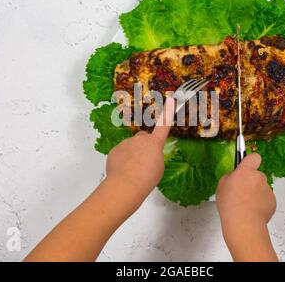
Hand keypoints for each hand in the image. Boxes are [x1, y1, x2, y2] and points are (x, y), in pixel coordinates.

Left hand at [24, 98, 174, 261]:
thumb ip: (154, 156)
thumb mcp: (159, 167)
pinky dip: (122, 160)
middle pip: (144, 138)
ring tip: (133, 171)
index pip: (163, 125)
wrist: (126, 184)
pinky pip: (120, 153)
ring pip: (131, 147)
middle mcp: (140, 139)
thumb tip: (146, 155)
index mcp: (154, 143)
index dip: (167, 113)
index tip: (170, 99)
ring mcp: (126, 143)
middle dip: (144, 146)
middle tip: (145, 162)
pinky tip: (123, 171)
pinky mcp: (114, 150)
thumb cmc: (147, 178)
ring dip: (132, 155)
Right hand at [216, 153, 277, 261]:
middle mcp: (259, 177)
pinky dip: (260, 204)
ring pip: (261, 188)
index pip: (254, 157)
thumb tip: (234, 177)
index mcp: (246, 171)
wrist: (244, 224)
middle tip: (241, 192)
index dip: (250, 160)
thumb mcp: (221, 186)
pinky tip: (252, 211)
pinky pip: (266, 199)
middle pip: (257, 175)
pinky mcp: (272, 201)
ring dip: (255, 193)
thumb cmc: (230, 205)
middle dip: (251, 181)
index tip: (247, 165)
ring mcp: (267, 189)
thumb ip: (230, 177)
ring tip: (245, 205)